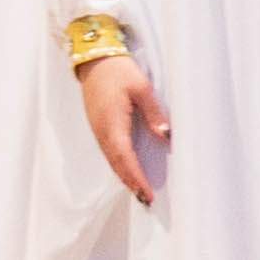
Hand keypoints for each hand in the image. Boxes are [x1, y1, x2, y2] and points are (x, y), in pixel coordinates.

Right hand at [78, 52, 169, 203]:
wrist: (94, 59)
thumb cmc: (118, 71)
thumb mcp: (142, 88)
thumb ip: (154, 113)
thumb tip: (165, 136)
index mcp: (112, 124)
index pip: (126, 158)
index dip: (136, 178)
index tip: (146, 194)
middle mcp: (102, 131)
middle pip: (117, 164)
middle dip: (130, 183)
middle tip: (146, 200)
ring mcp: (98, 129)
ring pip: (112, 160)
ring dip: (124, 176)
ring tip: (139, 191)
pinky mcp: (98, 126)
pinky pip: (109, 151)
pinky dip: (119, 164)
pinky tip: (128, 170)